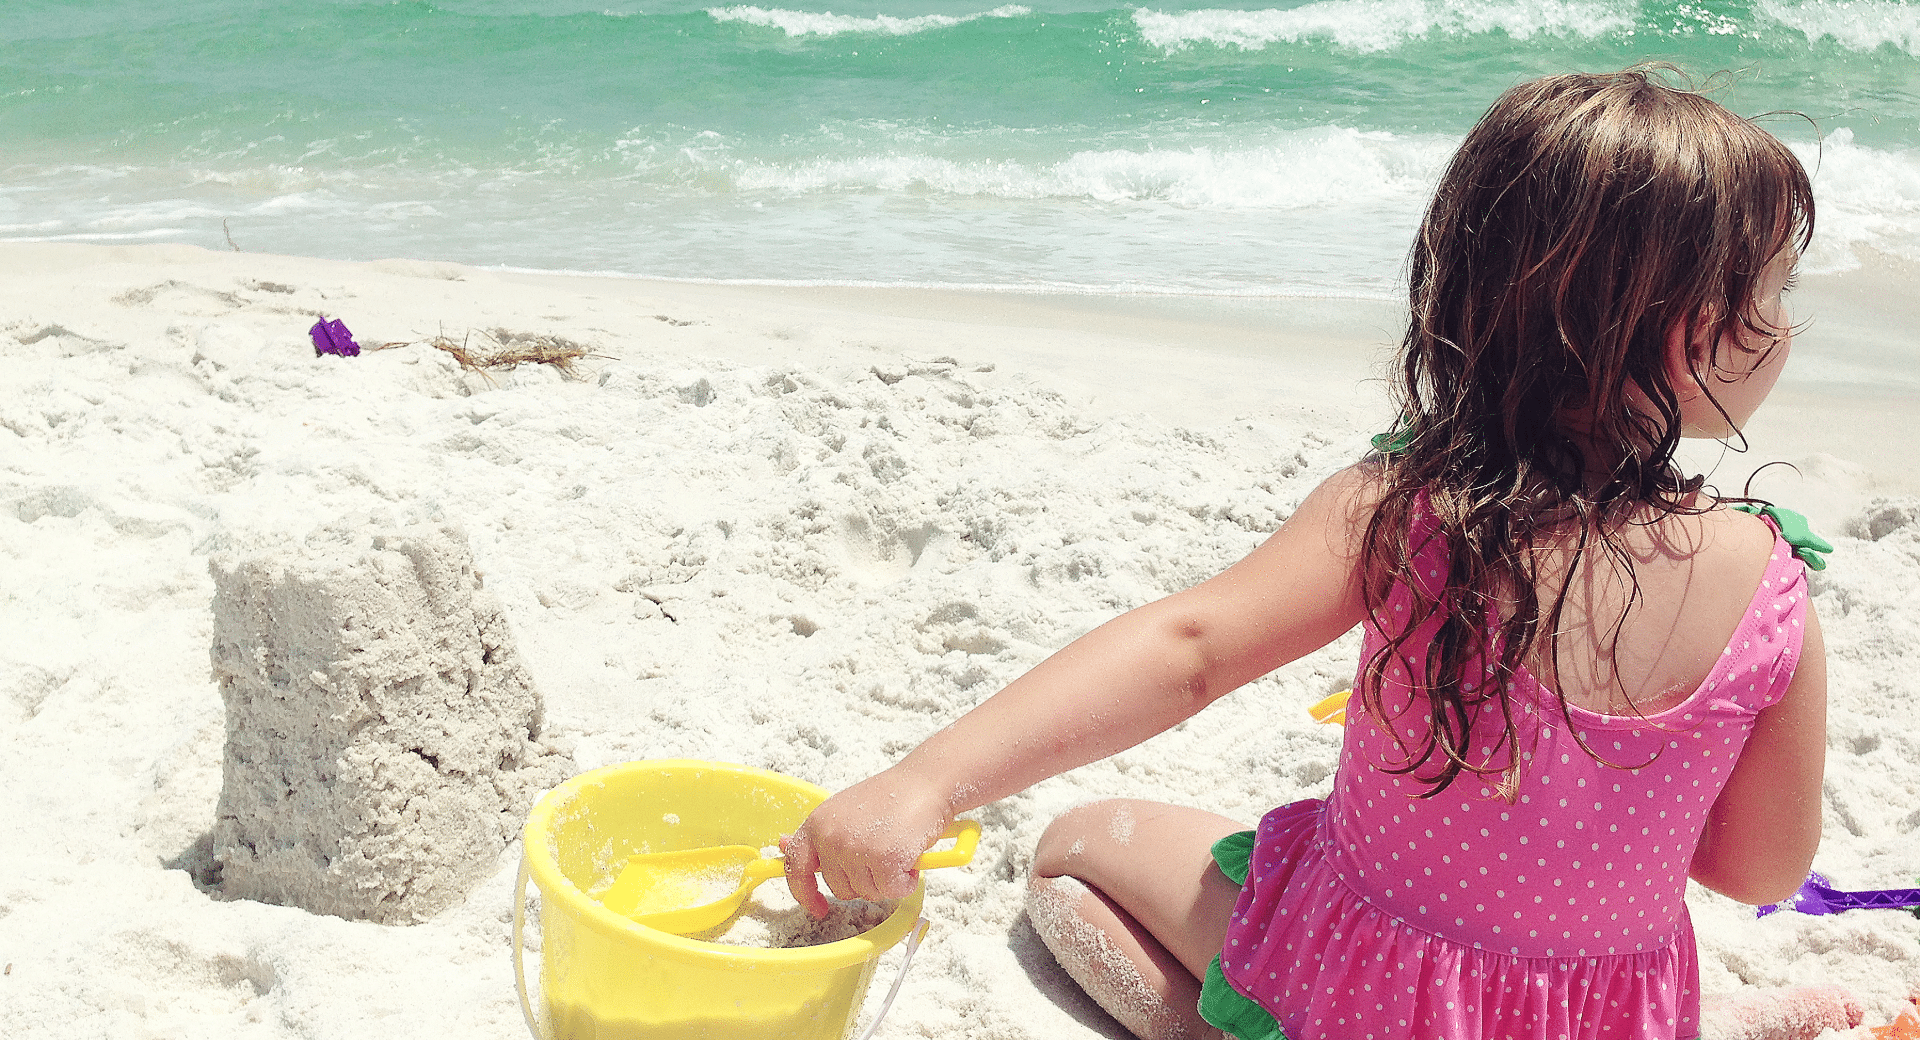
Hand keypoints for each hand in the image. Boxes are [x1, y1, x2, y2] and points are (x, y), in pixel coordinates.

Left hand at [780, 770, 951, 917]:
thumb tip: (784, 845)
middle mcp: (831, 837)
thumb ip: (820, 834)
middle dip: (865, 881)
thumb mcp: (844, 811)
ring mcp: (856, 849)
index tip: (817, 907)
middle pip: (840, 890)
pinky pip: (893, 891)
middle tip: (882, 855)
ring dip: (888, 880)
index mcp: (817, 823)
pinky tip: (911, 856)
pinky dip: (907, 882)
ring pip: (868, 893)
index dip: (805, 893)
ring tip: (898, 849)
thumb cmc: (892, 796)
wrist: (926, 782)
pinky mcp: (883, 860)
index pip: (796, 867)